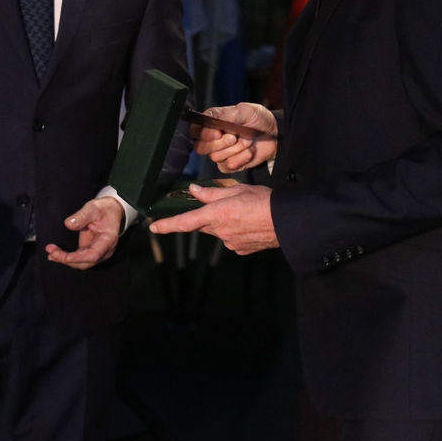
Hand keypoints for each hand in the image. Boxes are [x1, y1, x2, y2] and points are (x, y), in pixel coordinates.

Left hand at [46, 196, 123, 269]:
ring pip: (80, 263)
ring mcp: (96, 252)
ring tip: (50, 253)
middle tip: (52, 253)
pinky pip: (78, 258)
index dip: (79, 258)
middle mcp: (103, 251)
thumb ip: (82, 216)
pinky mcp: (89, 250)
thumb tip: (68, 224)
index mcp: (108, 241)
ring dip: (65, 260)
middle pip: (85, 262)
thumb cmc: (104, 209)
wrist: (111, 211)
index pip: (94, 255)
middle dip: (67, 260)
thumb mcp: (94, 208)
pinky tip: (55, 254)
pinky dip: (66, 257)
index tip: (66, 257)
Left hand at [149, 183, 277, 254]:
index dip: (167, 225)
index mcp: (216, 215)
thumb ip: (212, 193)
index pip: (185, 222)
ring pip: (217, 231)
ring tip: (242, 212)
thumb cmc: (263, 201)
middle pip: (202, 225)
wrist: (287, 222)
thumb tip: (194, 191)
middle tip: (220, 206)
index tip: (154, 227)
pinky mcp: (240, 249)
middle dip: (205, 217)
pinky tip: (247, 224)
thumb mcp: (237, 190)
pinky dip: (234, 231)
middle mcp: (220, 232)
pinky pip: (230, 239)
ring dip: (222, 222)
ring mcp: (230, 243)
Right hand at [191, 103, 277, 172]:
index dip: (202, 134)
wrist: (275, 134)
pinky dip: (241, 158)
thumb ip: (223, 114)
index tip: (217, 132)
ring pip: (215, 157)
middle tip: (234, 136)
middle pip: (200, 148)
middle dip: (219, 144)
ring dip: (234, 149)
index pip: (195, 131)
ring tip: (247, 141)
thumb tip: (206, 117)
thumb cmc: (258, 119)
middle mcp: (213, 140)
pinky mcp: (230, 165)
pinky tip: (249, 151)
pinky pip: (228, 166)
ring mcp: (221, 154)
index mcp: (212, 124)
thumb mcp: (243, 111)